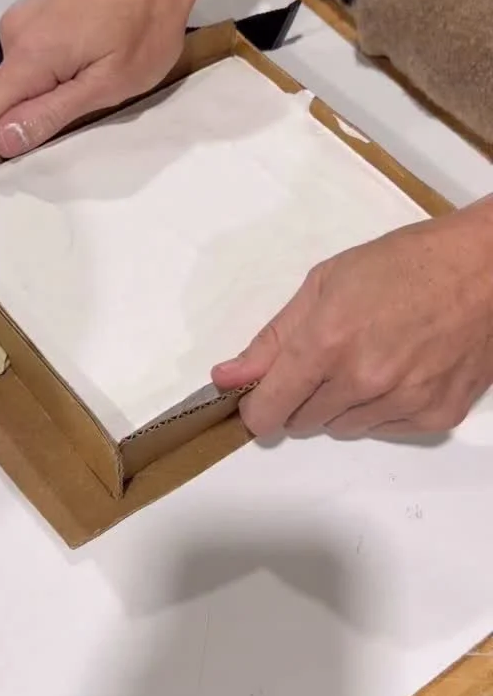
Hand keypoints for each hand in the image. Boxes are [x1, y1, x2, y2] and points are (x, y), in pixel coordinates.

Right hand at [0, 0, 188, 157]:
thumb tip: (0, 141)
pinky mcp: (33, 13)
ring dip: (50, 87)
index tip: (39, 140)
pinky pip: (29, 58)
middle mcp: (11, 34)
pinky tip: (89, 53)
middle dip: (36, 110)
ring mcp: (20, 18)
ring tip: (95, 70)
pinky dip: (54, 67)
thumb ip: (49, 114)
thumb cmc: (144, 29)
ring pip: (18, 79)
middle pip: (1, 98)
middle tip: (88, 95)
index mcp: (26, 55)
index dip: (2, 137)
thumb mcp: (106, 85)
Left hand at [212, 201, 492, 438]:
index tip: (256, 401)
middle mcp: (363, 379)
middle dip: (301, 397)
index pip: (268, 409)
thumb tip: (227, 376)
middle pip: (302, 422)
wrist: (483, 269)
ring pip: (343, 428)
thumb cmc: (405, 265)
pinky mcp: (436, 416)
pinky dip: (381, 410)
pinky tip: (398, 372)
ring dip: (341, 404)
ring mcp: (403, 402)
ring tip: (367, 359)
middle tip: (325, 361)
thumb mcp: (325, 283)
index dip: (256, 409)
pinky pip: (385, 430)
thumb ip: (273, 338)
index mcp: (328, 342)